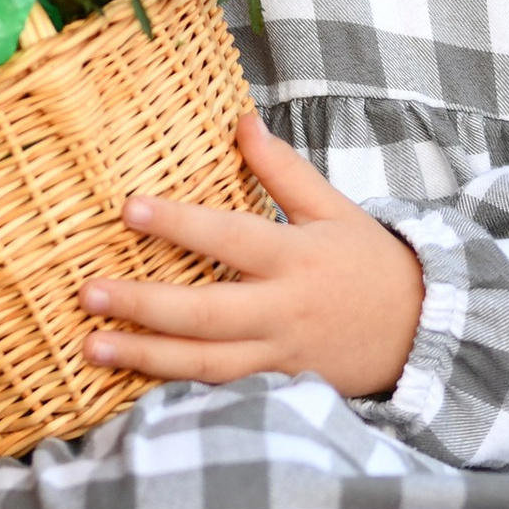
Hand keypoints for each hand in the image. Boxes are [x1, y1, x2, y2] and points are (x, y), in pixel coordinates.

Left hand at [81, 112, 426, 402]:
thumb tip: (241, 118)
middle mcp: (283, 310)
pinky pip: (219, 389)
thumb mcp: (333, 208)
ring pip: (205, 363)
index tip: (129, 209)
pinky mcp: (276, 386)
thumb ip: (283, 169)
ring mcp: (278, 355)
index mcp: (296, 258)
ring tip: (91, 346)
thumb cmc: (371, 263)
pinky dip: (174, 388)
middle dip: (144, 305)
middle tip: (87, 291)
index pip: (230, 237)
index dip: (180, 224)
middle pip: (206, 313)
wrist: (421, 333)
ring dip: (145, 356)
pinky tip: (129, 382)